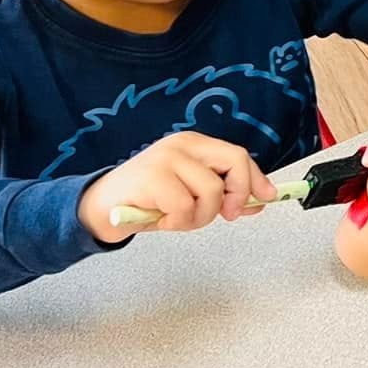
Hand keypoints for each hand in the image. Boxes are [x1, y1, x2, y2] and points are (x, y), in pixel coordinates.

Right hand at [77, 131, 276, 244]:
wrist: (99, 208)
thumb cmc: (146, 200)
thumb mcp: (190, 196)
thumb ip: (223, 195)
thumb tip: (260, 201)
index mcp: (194, 145)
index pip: (238, 156)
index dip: (256, 179)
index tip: (268, 198)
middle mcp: (182, 145)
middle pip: (235, 161)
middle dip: (238, 193)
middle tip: (227, 214)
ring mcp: (166, 158)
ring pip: (211, 191)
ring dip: (199, 217)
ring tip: (177, 218)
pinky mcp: (152, 177)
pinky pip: (184, 207)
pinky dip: (177, 222)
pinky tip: (160, 219)